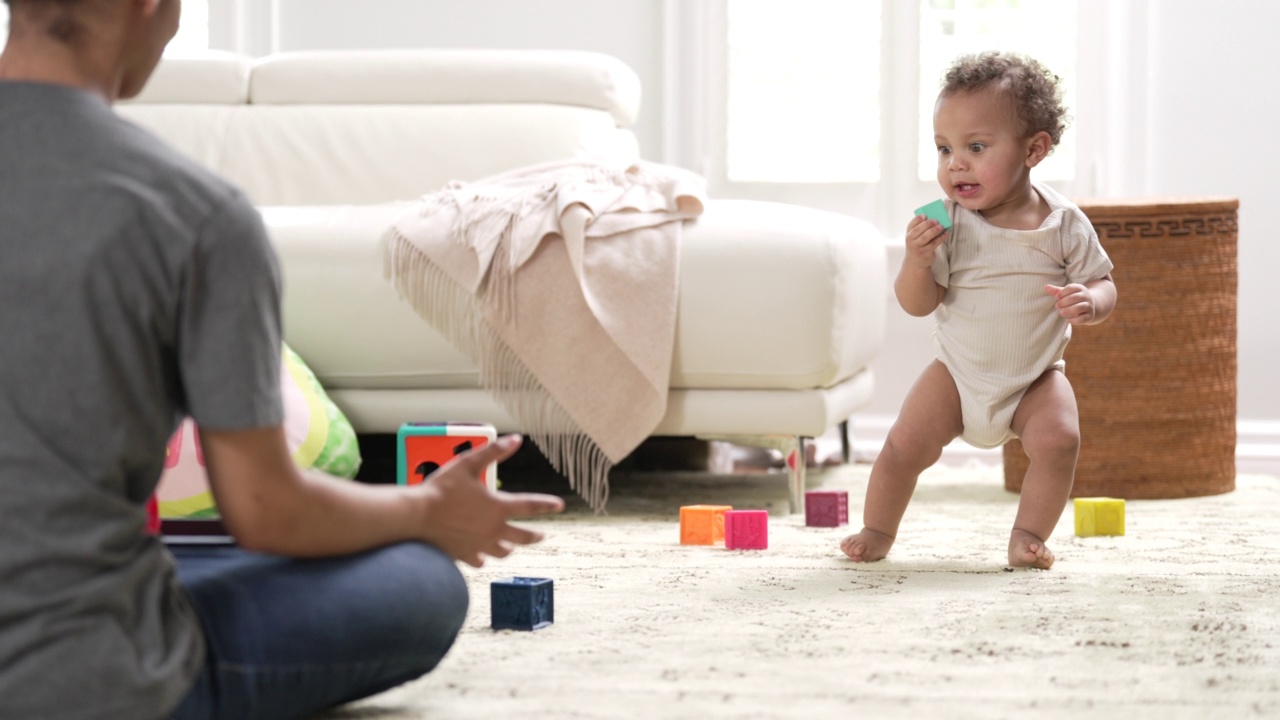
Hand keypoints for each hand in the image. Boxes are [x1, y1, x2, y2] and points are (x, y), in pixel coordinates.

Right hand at [414, 434, 564, 566]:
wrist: (416, 517)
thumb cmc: (441, 488)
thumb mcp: (468, 463)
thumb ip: (493, 451)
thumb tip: (516, 440)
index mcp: (497, 507)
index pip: (530, 506)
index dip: (546, 504)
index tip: (559, 505)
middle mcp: (493, 530)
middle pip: (522, 536)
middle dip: (534, 536)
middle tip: (542, 536)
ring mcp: (479, 545)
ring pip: (502, 552)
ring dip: (509, 548)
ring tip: (511, 547)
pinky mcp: (464, 555)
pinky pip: (479, 560)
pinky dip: (482, 557)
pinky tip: (481, 556)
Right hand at [904, 215, 947, 268]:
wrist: (915, 262)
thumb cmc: (917, 246)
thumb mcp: (914, 238)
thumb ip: (920, 229)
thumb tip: (933, 218)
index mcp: (908, 234)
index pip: (911, 225)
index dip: (918, 219)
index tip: (925, 215)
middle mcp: (911, 241)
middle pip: (918, 230)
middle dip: (927, 224)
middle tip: (936, 220)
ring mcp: (918, 247)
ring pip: (926, 237)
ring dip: (934, 230)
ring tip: (941, 226)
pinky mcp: (925, 252)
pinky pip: (934, 243)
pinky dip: (941, 238)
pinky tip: (946, 233)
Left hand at [1044, 283, 1096, 324]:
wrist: (1088, 307)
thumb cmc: (1073, 298)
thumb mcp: (1066, 293)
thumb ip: (1056, 291)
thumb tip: (1045, 287)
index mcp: (1080, 288)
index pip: (1071, 288)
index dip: (1062, 292)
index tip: (1056, 297)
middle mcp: (1086, 296)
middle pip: (1076, 297)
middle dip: (1064, 302)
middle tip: (1057, 306)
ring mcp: (1089, 306)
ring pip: (1080, 307)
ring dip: (1069, 310)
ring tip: (1061, 312)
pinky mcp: (1090, 316)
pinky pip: (1082, 318)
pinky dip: (1074, 320)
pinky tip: (1067, 319)